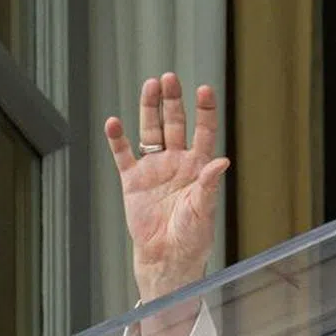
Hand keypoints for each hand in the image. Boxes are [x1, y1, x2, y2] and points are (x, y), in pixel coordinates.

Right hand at [105, 73, 228, 300]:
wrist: (167, 257)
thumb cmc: (192, 237)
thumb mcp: (204, 210)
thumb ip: (209, 184)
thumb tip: (221, 161)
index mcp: (198, 166)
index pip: (203, 131)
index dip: (204, 111)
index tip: (204, 90)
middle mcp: (176, 161)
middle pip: (174, 123)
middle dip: (172, 100)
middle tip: (169, 78)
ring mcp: (154, 168)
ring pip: (150, 131)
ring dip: (149, 109)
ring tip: (149, 86)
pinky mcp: (133, 180)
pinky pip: (123, 155)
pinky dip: (117, 139)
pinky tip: (114, 123)